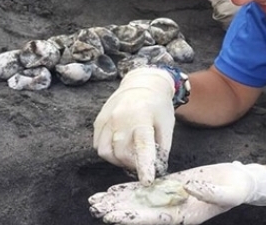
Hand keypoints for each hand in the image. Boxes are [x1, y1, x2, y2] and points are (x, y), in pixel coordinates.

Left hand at [89, 161, 265, 224]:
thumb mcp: (228, 191)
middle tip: (95, 207)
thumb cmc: (235, 189)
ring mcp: (171, 198)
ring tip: (97, 200)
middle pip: (141, 211)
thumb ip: (211, 191)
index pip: (154, 218)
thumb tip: (192, 187)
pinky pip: (147, 189)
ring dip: (118, 201)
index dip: (133, 217)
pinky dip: (130, 189)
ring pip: (140, 200)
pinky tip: (114, 189)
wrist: (238, 182)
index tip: (113, 216)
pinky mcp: (171, 186)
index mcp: (186, 215)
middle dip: (118, 211)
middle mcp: (174, 209)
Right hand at [93, 67, 175, 185]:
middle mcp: (121, 118)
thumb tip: (156, 170)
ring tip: (130, 153)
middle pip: (121, 153)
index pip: (142, 146)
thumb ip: (162, 149)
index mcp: (142, 117)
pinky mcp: (98, 121)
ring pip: (106, 152)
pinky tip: (120, 145)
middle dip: (132, 163)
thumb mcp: (167, 125)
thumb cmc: (158, 106)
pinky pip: (98, 145)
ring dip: (118, 160)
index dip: (144, 165)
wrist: (142, 84)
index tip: (146, 180)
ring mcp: (107, 119)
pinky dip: (109, 152)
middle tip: (141, 161)